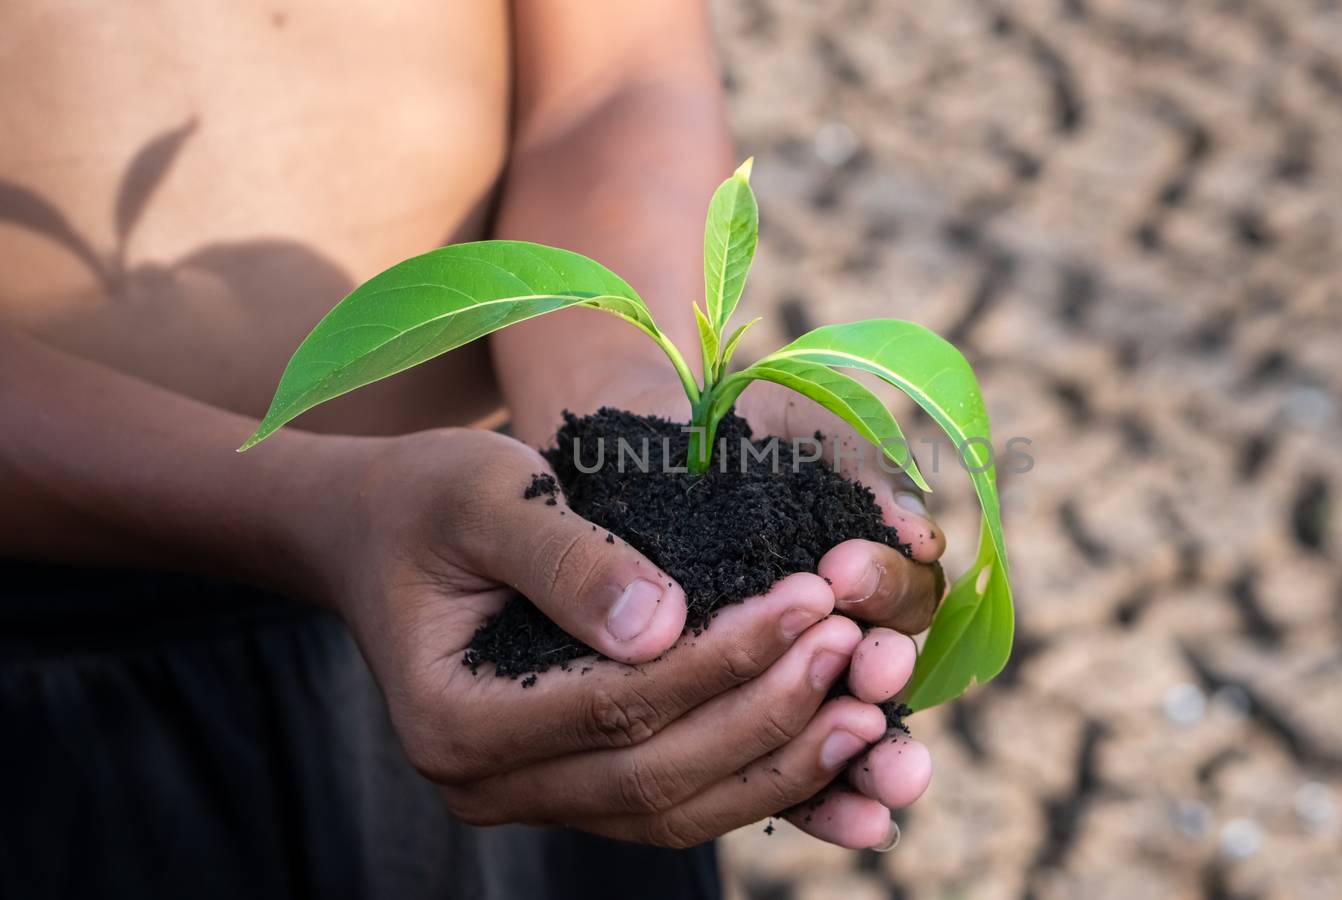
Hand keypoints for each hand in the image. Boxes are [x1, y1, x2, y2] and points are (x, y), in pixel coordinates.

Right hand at [307, 426, 915, 847]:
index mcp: (455, 720)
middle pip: (657, 774)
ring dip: (784, 764)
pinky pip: (678, 804)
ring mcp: (532, 798)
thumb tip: (664, 624)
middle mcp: (487, 785)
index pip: (618, 703)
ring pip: (677, 810)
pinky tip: (836, 753)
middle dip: (772, 715)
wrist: (380, 532)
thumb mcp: (486, 495)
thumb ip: (568, 557)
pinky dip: (760, 784)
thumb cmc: (430, 499)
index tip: (815, 598)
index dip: (725, 657)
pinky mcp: (575, 787)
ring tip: (873, 707)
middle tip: (864, 650)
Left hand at [733, 379, 943, 839]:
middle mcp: (844, 620)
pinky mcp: (739, 707)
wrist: (633, 432)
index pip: (902, 589)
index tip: (841, 573)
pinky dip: (822, 795)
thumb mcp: (795, 427)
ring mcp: (795, 666)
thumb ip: (860, 466)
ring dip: (865, 745)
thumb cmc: (725, 420)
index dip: (883, 588)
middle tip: (869, 666)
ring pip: (844, 721)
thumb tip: (921, 532)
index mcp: (870, 558)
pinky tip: (859, 824)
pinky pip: (784, 763)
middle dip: (879, 670)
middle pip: (882, 662)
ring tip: (871, 750)